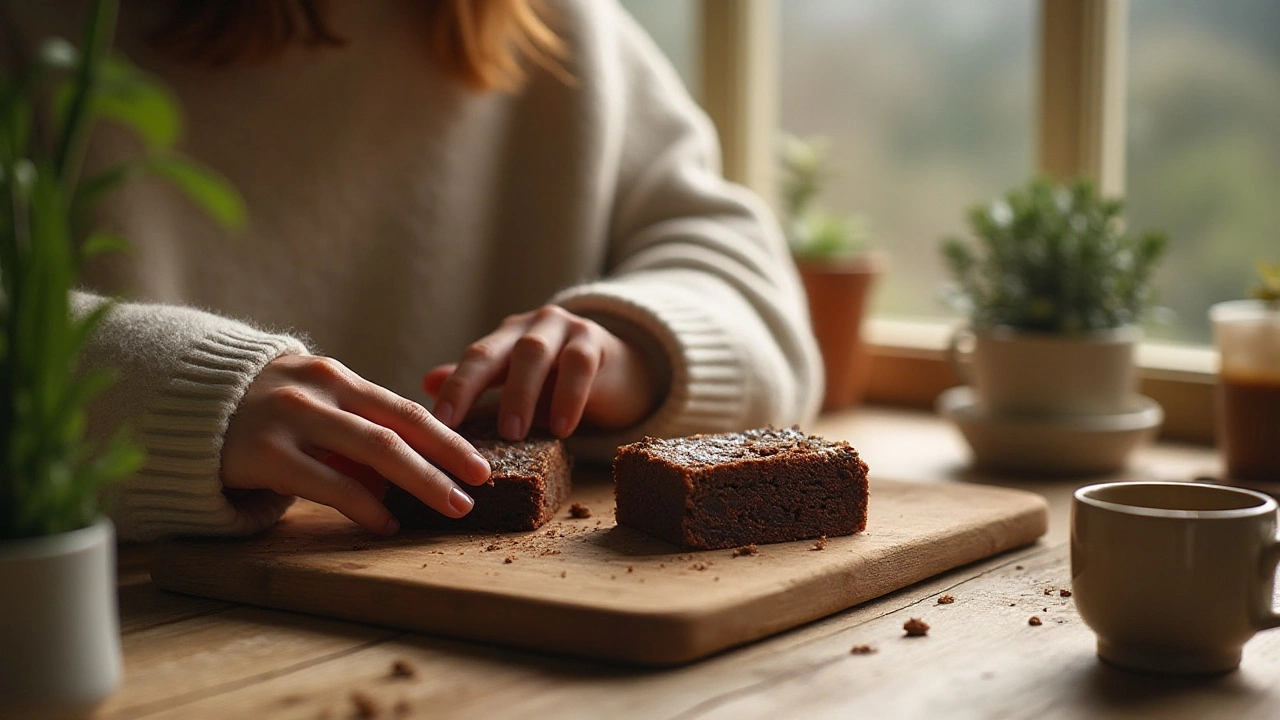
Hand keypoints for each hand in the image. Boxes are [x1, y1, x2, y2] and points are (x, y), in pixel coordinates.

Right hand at [221, 355, 491, 534]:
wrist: (179, 405)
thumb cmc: (260, 414)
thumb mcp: (311, 406)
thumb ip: (355, 428)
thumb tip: (414, 469)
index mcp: (336, 377)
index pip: (405, 409)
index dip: (447, 437)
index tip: (480, 463)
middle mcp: (318, 390)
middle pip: (397, 428)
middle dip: (445, 459)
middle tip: (479, 488)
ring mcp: (290, 419)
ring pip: (372, 451)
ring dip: (419, 482)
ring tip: (451, 507)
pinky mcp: (263, 452)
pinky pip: (327, 483)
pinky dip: (364, 505)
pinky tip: (387, 523)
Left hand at [423, 305, 658, 439]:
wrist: (624, 368)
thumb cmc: (563, 380)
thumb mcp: (520, 382)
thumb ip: (480, 384)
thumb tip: (427, 384)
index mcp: (506, 338)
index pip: (473, 359)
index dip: (454, 388)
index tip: (436, 422)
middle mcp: (531, 327)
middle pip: (496, 353)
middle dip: (473, 389)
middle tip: (461, 431)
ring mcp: (564, 329)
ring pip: (535, 354)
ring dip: (520, 394)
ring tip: (512, 433)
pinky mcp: (597, 341)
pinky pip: (579, 365)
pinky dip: (568, 396)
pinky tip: (562, 427)